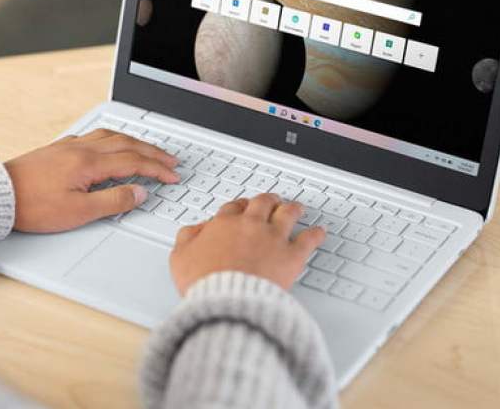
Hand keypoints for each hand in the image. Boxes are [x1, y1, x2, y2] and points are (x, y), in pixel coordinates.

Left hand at [4, 129, 179, 232]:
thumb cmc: (33, 206)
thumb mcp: (78, 212)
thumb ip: (113, 201)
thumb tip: (139, 193)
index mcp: (90, 163)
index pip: (134, 162)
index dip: (157, 169)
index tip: (172, 175)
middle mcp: (82, 148)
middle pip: (127, 144)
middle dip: (153, 152)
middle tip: (171, 160)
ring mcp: (69, 145)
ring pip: (111, 136)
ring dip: (135, 142)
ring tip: (148, 149)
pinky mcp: (59, 148)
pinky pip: (95, 136)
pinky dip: (113, 138)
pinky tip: (111, 144)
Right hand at [169, 193, 325, 293]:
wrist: (227, 300)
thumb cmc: (204, 282)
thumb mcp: (180, 257)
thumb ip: (186, 238)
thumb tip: (194, 230)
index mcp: (224, 224)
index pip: (234, 207)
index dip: (239, 207)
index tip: (242, 209)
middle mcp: (251, 226)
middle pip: (262, 203)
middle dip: (268, 200)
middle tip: (271, 201)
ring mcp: (273, 239)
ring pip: (287, 213)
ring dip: (292, 208)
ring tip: (296, 208)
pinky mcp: (291, 256)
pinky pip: (308, 239)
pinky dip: (316, 234)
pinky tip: (319, 232)